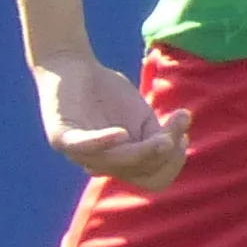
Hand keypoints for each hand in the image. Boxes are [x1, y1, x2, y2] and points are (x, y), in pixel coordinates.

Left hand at [32, 53, 190, 189]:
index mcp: (121, 165)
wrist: (72, 67)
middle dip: (165, 154)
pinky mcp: (61, 136)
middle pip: (141, 173)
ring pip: (118, 163)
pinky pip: (83, 146)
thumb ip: (159, 133)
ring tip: (163, 136)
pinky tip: (122, 134)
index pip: (153, 179)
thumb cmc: (107, 93)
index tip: (185, 136)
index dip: (173, 163)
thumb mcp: (141, 116)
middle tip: (178, 124)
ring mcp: (79, 154)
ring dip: (145, 151)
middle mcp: (101, 165)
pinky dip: (104, 143)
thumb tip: (177, 143)